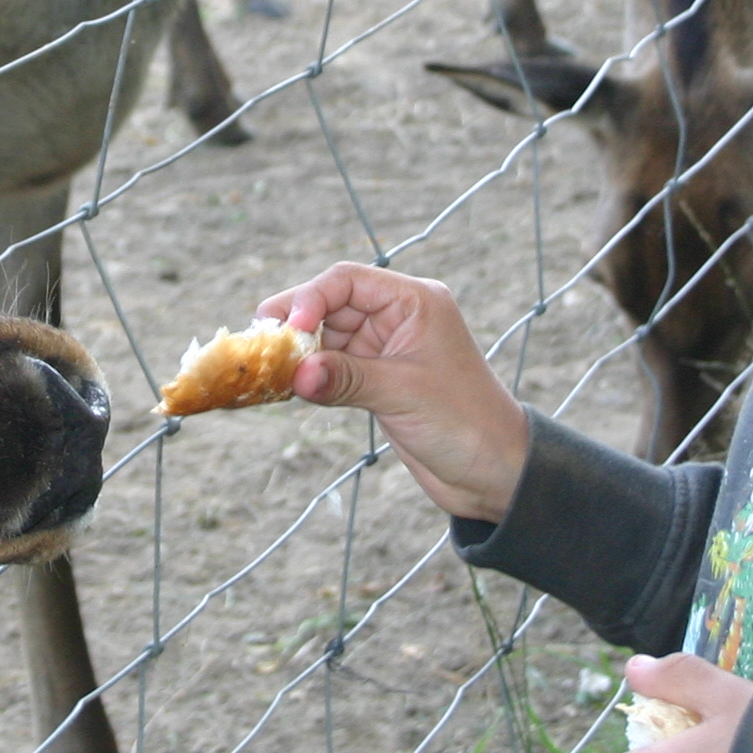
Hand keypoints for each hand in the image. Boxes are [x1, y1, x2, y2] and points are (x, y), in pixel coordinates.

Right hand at [259, 263, 529, 522]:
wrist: (494, 472)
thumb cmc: (465, 423)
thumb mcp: (403, 394)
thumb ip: (347, 379)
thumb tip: (294, 375)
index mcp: (415, 302)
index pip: (348, 281)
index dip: (311, 298)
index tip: (288, 329)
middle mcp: (398, 318)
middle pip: (331, 304)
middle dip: (295, 323)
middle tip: (258, 343)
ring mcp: (385, 349)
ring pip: (327, 337)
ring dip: (298, 352)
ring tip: (265, 368)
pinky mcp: (377, 380)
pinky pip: (332, 367)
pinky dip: (309, 375)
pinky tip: (284, 386)